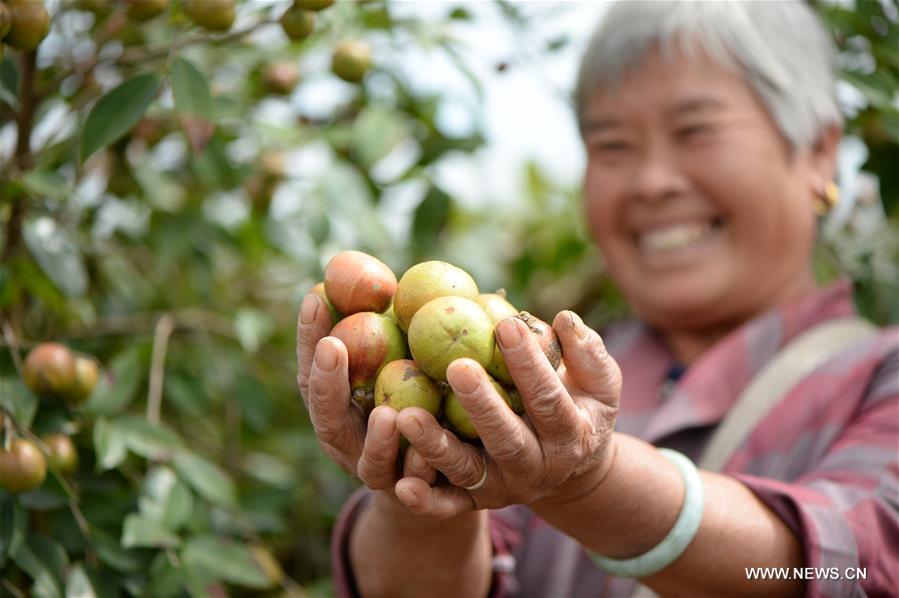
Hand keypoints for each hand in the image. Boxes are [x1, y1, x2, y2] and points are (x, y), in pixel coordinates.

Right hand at [296, 292, 435, 490]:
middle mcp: (347, 441)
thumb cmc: (415, 397)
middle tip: (334, 346)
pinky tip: (431, 458)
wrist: (437, 475)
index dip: (309, 336)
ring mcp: (375, 474)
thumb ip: (397, 330)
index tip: (317, 296)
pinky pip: (414, 493)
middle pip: (328, 417)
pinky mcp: (409, 500)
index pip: (313, 369)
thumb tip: (398, 275)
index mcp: (338, 405)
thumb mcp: (406, 360)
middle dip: (327, 382)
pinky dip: (419, 477)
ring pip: (369, 463)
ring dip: (377, 440)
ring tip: (389, 415)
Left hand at [393, 311, 620, 517]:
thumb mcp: (600, 384)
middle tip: (457, 367)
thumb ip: (586, 353)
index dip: (529, 363)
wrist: (571, 470)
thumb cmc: (581, 408)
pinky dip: (424, 500)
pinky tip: (399, 487)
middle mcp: (536, 467)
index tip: (506, 325)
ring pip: (467, 471)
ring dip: (437, 447)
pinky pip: (446, 504)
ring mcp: (503, 487)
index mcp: (570, 436)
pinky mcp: (475, 501)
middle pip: (506, 440)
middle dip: (482, 405)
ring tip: (407, 416)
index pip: (548, 399)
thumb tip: (563, 319)